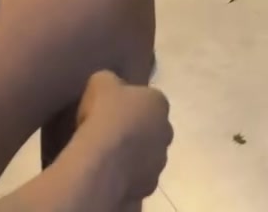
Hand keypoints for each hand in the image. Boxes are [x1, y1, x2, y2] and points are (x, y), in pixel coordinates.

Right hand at [77, 71, 172, 203]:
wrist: (102, 160)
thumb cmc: (104, 114)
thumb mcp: (101, 81)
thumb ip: (112, 81)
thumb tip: (113, 88)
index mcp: (159, 102)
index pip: (148, 98)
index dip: (130, 102)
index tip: (112, 107)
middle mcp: (166, 130)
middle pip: (152, 126)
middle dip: (137, 128)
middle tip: (112, 130)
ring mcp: (160, 161)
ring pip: (147, 153)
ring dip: (134, 153)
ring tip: (108, 153)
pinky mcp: (150, 185)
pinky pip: (139, 175)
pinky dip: (128, 173)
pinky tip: (109, 170)